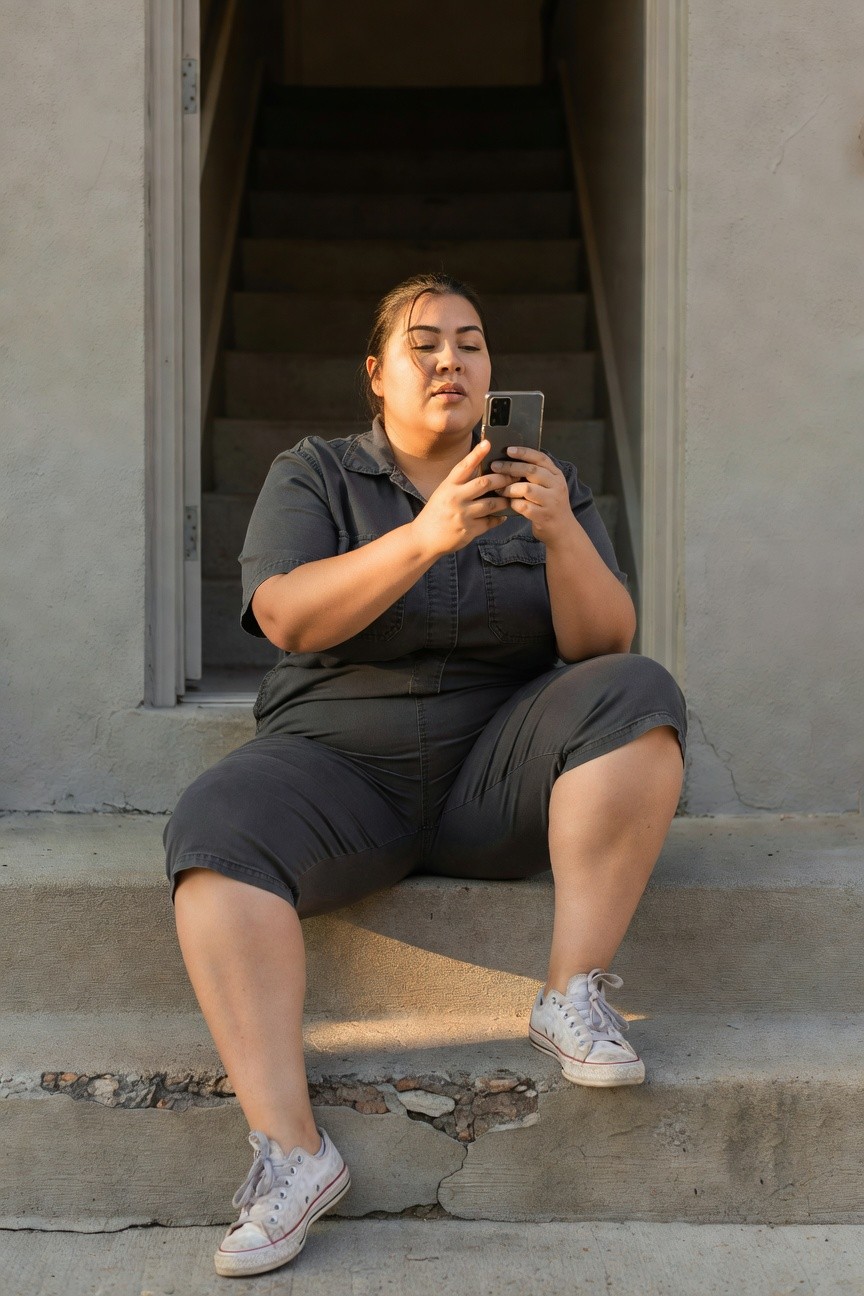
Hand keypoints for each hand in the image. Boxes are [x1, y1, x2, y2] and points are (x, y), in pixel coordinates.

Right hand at [411, 439, 509, 556]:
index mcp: (448, 486)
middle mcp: (455, 498)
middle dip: (503, 478)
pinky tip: (503, 515)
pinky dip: (498, 518)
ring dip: (504, 500)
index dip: (476, 454)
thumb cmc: (436, 512)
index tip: (488, 443)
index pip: (464, 466)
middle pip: (485, 483)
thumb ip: (461, 483)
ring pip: (491, 504)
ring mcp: (462, 515)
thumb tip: (483, 471)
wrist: (424, 538)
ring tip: (512, 496)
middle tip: (515, 475)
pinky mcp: (469, 530)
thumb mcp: (443, 493)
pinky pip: (489, 522)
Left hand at [491, 447, 576, 545]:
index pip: (541, 458)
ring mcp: (552, 502)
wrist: (563, 530)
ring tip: (499, 490)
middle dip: (510, 468)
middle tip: (494, 467)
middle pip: (531, 471)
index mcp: (556, 475)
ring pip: (526, 489)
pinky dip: (513, 504)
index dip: (524, 452)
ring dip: (509, 488)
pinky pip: (524, 506)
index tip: (508, 450)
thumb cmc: (549, 504)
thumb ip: (535, 475)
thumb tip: (509, 460)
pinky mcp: (544, 516)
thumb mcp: (548, 486)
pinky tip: (509, 504)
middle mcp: (557, 486)